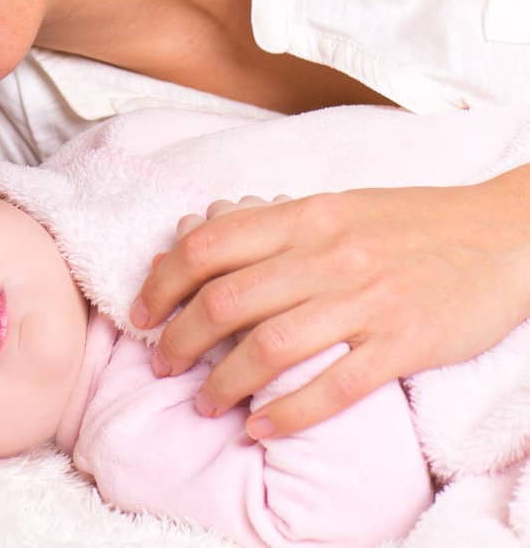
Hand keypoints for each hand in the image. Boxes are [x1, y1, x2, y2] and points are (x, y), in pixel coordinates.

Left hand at [129, 175, 529, 438]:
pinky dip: (288, 413)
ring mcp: (365, 299)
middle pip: (226, 298)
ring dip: (223, 382)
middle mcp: (328, 253)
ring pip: (269, 346)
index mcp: (306, 215)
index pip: (208, 244)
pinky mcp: (402, 342)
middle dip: (179, 338)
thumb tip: (201, 235)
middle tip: (160, 363)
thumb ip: (274, 224)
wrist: (500, 234)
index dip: (162, 280)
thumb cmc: (411, 222)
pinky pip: (333, 385)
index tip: (142, 311)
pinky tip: (261, 429)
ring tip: (203, 403)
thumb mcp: (336, 206)